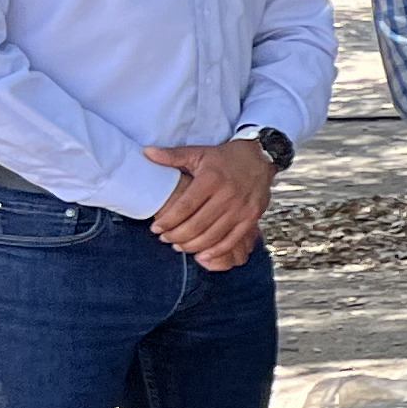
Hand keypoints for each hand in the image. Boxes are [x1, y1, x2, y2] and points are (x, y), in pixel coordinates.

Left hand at [143, 140, 276, 270]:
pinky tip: (202, 255)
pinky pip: (232, 240)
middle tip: (164, 238)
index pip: (184, 207)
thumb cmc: (225, 158)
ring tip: (178, 245)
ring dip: (192, 245)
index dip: (168, 221)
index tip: (155, 228)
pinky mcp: (252, 218)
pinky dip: (216, 251)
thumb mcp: (199, 153)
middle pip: (196, 225)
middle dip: (176, 236)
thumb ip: (173, 156)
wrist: (260, 158)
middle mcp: (227, 195)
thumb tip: (146, 152)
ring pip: (212, 236)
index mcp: (211, 179)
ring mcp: (241, 208)